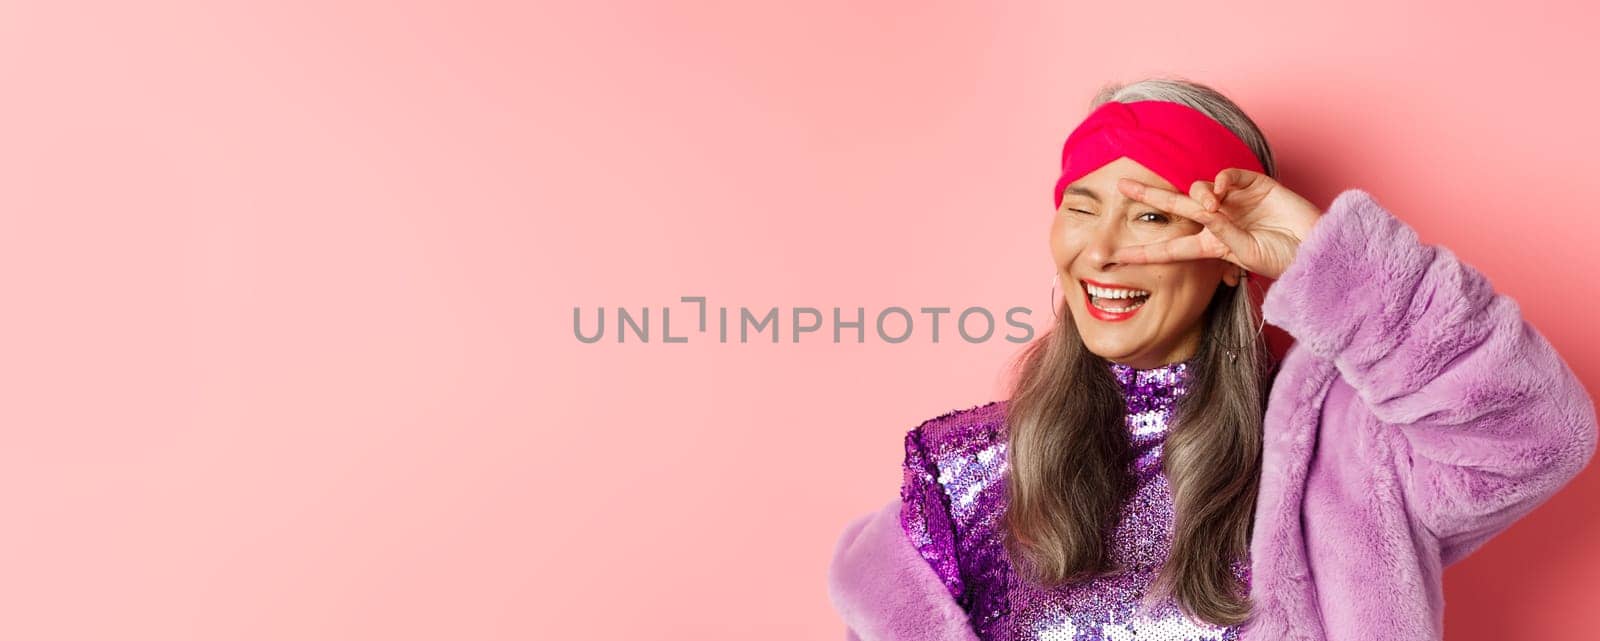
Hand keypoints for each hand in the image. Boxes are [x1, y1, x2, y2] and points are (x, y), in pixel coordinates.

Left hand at [1112, 169, 1322, 279]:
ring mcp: (1234, 202)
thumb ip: (1223, 234)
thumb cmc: (1284, 260)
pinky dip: (1223, 179)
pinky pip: (1229, 176)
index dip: (1143, 251)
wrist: (1317, 250)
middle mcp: (1217, 221)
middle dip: (1148, 195)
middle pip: (1175, 207)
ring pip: (1201, 190)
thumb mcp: (1245, 256)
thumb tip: (1206, 210)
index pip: (1170, 248)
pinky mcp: (1254, 185)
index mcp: (1211, 245)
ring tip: (1213, 204)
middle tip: (1121, 185)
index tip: (1114, 256)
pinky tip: (1224, 189)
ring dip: (1200, 194)